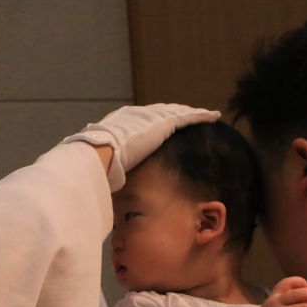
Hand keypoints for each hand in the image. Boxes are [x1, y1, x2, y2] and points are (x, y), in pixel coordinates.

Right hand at [62, 104, 219, 189]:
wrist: (97, 156)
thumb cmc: (94, 169)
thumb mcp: (98, 171)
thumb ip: (104, 175)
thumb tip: (98, 193)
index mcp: (117, 126)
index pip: (139, 123)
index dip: (152, 125)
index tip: (161, 130)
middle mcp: (133, 117)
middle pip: (159, 114)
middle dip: (174, 115)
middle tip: (188, 118)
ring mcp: (148, 118)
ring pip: (175, 113)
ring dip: (190, 114)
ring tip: (205, 115)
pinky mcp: (161, 122)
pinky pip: (186, 117)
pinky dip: (200, 116)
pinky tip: (212, 116)